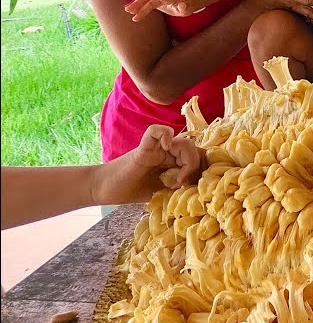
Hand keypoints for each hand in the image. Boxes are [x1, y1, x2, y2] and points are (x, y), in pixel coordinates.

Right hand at [90, 125, 205, 204]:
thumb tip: (198, 188)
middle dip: (195, 166)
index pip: (197, 156)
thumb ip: (177, 187)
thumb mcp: (161, 192)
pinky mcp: (143, 148)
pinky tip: (166, 150)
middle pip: (194, 149)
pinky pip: (157, 131)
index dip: (199, 169)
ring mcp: (156, 148)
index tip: (189, 186)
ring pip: (183, 140)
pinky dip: (166, 136)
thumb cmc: (130, 190)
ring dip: (187, 159)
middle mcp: (166, 152)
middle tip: (183, 183)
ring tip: (177, 178)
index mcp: (172, 161)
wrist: (103, 189)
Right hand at [126, 0, 195, 20]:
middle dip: (139, 4)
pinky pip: (145, 3)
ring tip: (127, 10)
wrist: (186, 1)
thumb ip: (184, 7)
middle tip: (130, 10)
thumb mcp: (188, 8)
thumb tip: (182, 6)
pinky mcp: (155, 0)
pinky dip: (137, 5)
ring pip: (145, 0)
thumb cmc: (187, 6)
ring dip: (136, 5)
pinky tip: (129, 9)